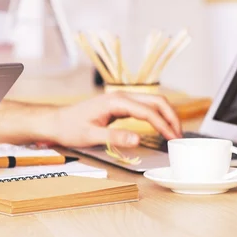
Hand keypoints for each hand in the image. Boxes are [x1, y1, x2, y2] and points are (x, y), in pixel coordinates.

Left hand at [45, 91, 181, 147]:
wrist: (56, 121)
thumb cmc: (70, 128)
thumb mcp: (91, 136)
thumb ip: (115, 137)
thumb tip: (138, 139)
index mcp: (115, 102)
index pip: (148, 111)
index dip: (164, 125)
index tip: (174, 139)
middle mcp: (121, 97)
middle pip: (157, 101)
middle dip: (172, 117)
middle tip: (180, 136)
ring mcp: (121, 100)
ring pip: (153, 103)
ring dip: (167, 115)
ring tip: (175, 133)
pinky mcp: (119, 106)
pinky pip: (144, 107)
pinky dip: (157, 116)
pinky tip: (161, 128)